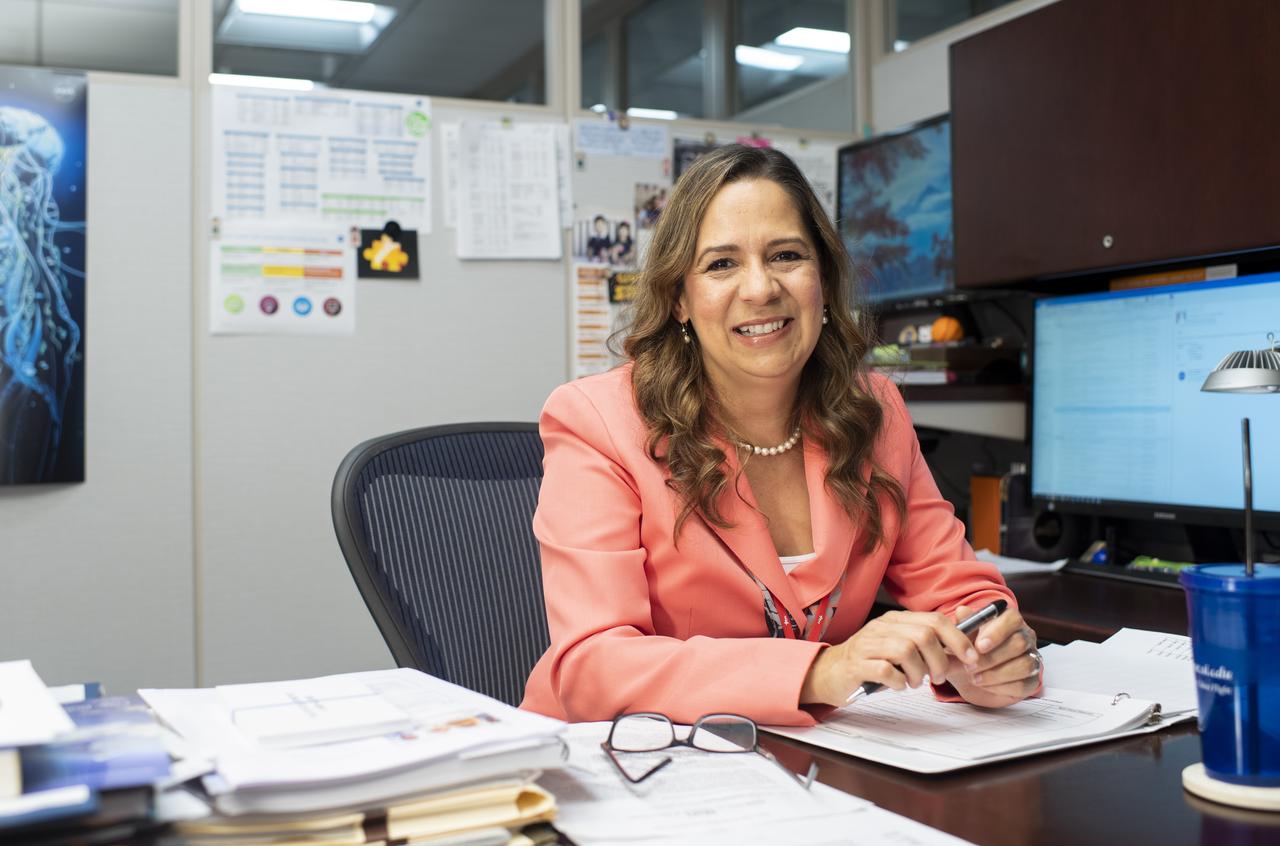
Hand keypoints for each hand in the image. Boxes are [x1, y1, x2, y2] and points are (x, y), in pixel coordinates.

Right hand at [800, 610, 981, 706]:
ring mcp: (867, 644)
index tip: (970, 657)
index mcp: (895, 620)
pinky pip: (885, 670)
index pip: (935, 620)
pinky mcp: (856, 664)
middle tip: (937, 676)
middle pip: (924, 635)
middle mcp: (882, 628)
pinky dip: (898, 681)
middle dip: (939, 659)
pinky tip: (897, 685)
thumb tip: (962, 651)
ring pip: (906, 650)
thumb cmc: (869, 663)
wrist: (829, 673)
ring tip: (914, 682)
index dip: (958, 639)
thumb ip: (926, 646)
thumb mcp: (899, 648)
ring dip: (918, 672)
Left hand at [945, 604, 1040, 707]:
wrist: (968, 674)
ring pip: (1024, 665)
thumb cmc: (969, 650)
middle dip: (992, 658)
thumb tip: (962, 611)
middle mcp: (1024, 637)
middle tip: (970, 666)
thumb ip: (964, 624)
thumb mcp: (963, 636)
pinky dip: (1000, 687)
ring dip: (995, 674)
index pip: (1013, 619)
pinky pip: (1023, 685)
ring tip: (974, 677)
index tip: (979, 646)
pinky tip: (984, 685)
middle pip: (1019, 643)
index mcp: (1009, 621)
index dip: (997, 632)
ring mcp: (1031, 659)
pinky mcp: (1030, 681)